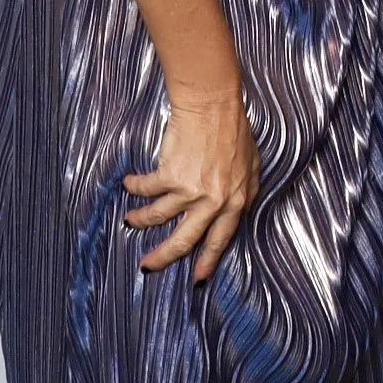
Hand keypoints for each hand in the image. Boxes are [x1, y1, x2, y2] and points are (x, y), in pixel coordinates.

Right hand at [124, 90, 260, 281]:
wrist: (213, 105)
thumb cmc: (234, 130)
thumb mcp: (252, 164)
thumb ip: (246, 190)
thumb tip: (239, 210)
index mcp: (236, 200)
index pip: (221, 239)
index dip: (208, 260)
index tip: (198, 277)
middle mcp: (213, 201)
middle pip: (184, 240)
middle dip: (163, 257)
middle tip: (147, 266)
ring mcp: (190, 191)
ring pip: (157, 217)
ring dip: (140, 220)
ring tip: (130, 220)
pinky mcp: (169, 176)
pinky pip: (146, 189)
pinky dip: (135, 187)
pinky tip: (130, 184)